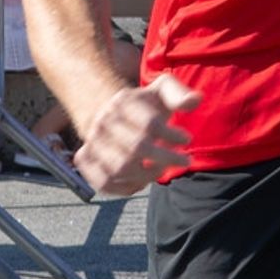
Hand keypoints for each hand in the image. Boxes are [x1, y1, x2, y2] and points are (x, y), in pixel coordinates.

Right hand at [74, 77, 198, 195]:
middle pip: (136, 148)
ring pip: (120, 169)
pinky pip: (103, 183)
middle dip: (166, 158)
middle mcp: (102, 123)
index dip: (172, 135)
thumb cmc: (144, 106)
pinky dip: (125, 187)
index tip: (187, 139)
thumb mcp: (162, 91)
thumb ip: (178, 94)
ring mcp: (91, 143)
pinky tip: (143, 180)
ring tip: (163, 168)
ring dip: (148, 174)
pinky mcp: (85, 161)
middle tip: (185, 160)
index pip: (150, 124)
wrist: (110, 113)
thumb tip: (194, 101)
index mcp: (123, 103)